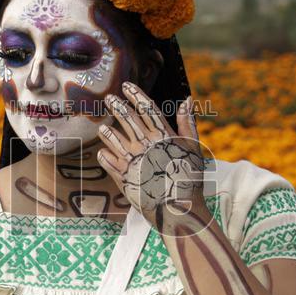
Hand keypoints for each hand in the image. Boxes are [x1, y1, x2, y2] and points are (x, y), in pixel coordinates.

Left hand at [95, 81, 206, 228]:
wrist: (178, 209)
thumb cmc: (189, 179)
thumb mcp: (193, 148)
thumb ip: (187, 124)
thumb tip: (186, 100)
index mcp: (163, 136)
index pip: (147, 109)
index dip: (136, 95)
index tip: (126, 86)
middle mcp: (145, 144)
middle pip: (127, 119)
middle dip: (117, 106)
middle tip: (108, 98)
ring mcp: (132, 160)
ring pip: (114, 138)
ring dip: (107, 131)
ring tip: (102, 127)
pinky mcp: (123, 177)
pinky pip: (108, 161)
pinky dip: (104, 155)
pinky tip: (101, 152)